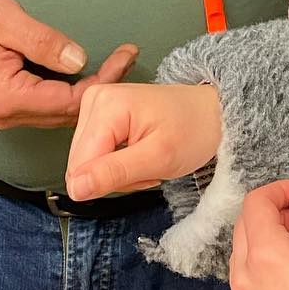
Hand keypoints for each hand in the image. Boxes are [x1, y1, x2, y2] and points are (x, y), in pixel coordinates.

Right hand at [0, 0, 137, 129]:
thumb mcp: (5, 18)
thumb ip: (43, 42)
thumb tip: (79, 59)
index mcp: (6, 97)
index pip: (69, 100)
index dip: (103, 81)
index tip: (125, 55)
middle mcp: (4, 115)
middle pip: (66, 112)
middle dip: (100, 87)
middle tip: (126, 57)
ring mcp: (1, 114)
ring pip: (55, 112)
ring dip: (84, 91)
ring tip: (112, 63)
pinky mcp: (0, 105)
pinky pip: (42, 105)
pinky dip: (65, 91)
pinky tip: (81, 70)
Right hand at [65, 83, 221, 198]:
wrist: (213, 112)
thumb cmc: (194, 129)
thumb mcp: (158, 158)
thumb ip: (114, 173)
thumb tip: (75, 189)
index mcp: (105, 105)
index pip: (81, 165)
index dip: (111, 182)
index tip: (145, 171)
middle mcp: (94, 100)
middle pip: (82, 165)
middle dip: (116, 177)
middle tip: (149, 166)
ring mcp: (96, 106)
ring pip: (88, 164)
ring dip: (119, 173)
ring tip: (149, 160)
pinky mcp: (101, 115)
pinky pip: (96, 155)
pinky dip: (120, 163)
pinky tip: (141, 154)